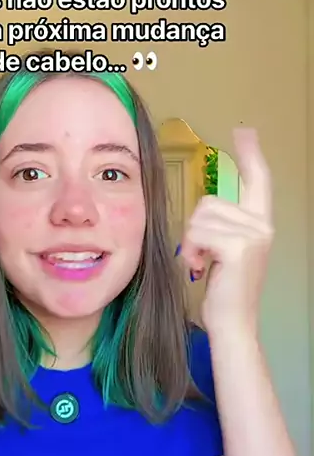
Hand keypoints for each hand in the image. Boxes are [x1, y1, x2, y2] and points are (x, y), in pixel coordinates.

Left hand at [180, 128, 272, 334]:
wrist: (232, 324)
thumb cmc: (223, 292)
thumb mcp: (222, 252)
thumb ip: (220, 227)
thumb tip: (203, 212)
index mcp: (259, 224)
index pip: (258, 179)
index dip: (250, 153)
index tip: (244, 131)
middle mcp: (262, 225)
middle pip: (208, 202)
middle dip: (195, 230)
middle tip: (204, 257)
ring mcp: (254, 234)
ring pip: (200, 218)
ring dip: (193, 243)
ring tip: (205, 265)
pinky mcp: (240, 246)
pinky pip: (199, 233)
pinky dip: (193, 252)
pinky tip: (203, 269)